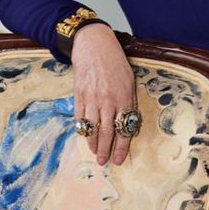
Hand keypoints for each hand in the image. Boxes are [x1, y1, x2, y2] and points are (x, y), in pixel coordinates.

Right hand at [71, 23, 135, 166]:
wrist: (95, 47)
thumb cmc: (115, 63)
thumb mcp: (130, 81)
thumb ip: (129, 102)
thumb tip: (127, 124)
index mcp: (124, 97)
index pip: (124, 129)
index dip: (122, 147)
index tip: (119, 160)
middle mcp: (108, 100)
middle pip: (106, 132)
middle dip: (105, 150)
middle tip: (103, 162)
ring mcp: (92, 98)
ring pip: (91, 128)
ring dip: (92, 144)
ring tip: (94, 153)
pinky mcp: (79, 95)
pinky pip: (80, 118)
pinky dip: (82, 129)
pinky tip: (85, 136)